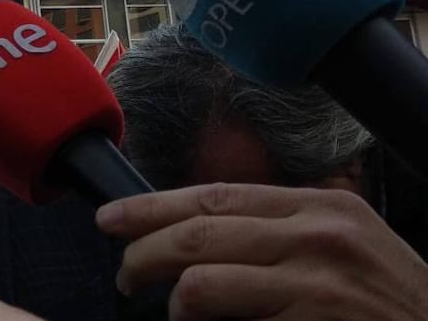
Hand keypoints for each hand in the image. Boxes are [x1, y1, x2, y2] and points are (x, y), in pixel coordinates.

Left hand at [97, 183, 427, 319]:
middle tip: (124, 273)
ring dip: (171, 300)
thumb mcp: (348, 245)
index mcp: (319, 208)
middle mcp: (317, 236)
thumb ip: (285, 230)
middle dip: (144, 250)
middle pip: (199, 232)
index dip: (152, 206)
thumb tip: (203, 229)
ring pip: (203, 280)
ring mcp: (318, 284)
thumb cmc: (393, 302)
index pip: (215, 196)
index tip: (112, 217)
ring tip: (168, 310)